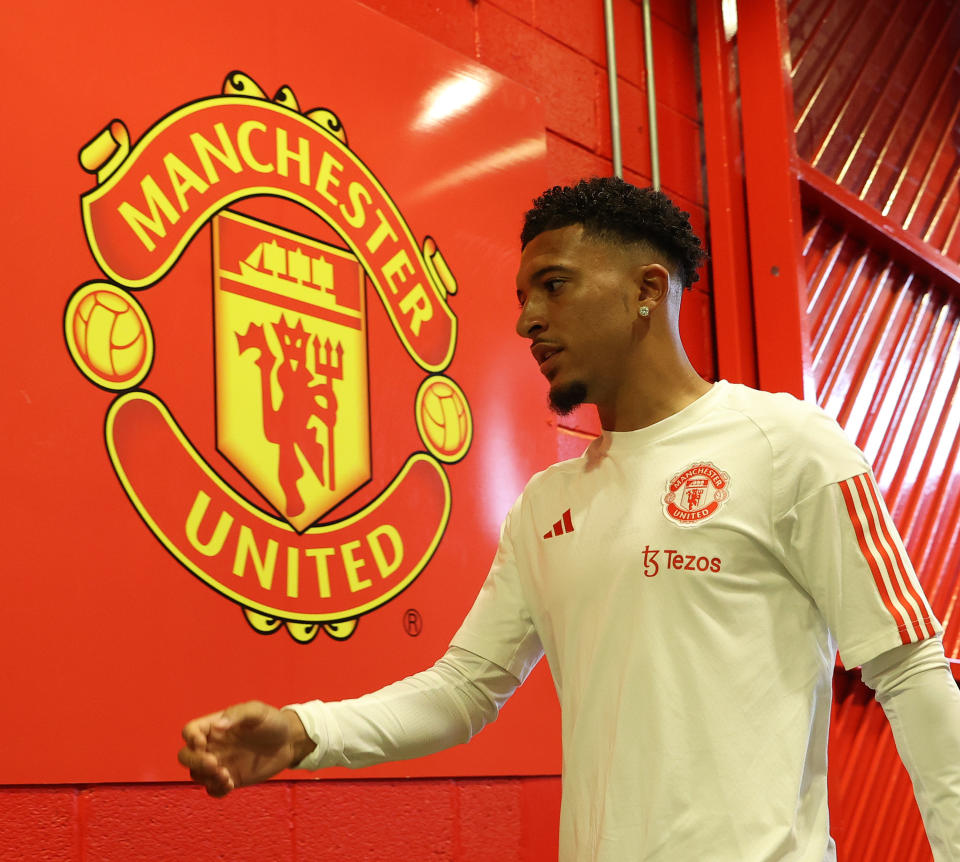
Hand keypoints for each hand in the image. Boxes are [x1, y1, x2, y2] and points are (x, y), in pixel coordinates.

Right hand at [178, 701, 312, 796]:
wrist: (289, 742)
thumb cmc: (272, 721)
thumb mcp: (257, 712)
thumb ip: (237, 715)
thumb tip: (217, 726)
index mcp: (215, 726)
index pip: (189, 731)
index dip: (190, 738)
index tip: (203, 743)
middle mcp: (213, 745)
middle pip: (185, 756)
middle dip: (194, 761)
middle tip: (215, 763)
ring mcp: (220, 763)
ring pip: (196, 774)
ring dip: (206, 777)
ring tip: (227, 775)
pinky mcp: (230, 778)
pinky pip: (212, 789)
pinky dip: (216, 789)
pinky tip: (230, 783)